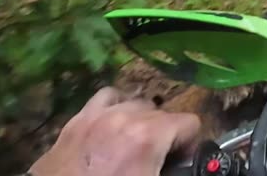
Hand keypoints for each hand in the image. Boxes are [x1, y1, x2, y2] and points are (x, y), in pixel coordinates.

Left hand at [29, 87, 200, 175]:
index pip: (190, 122)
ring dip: (141, 121)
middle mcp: (125, 117)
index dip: (189, 144)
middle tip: (154, 162)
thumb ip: (176, 172)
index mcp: (148, 136)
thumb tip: (184, 169)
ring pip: (136, 103)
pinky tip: (113, 125)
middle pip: (163, 114)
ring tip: (134, 145)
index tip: (178, 162)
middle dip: (165, 136)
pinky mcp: (76, 122)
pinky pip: (106, 98)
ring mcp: (98, 116)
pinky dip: (115, 107)